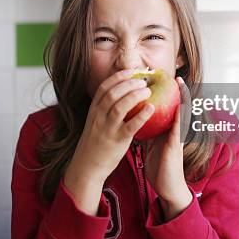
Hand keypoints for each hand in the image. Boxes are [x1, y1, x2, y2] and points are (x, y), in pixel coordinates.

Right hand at [64, 69, 154, 214]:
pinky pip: (130, 125)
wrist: (87, 167)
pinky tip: (152, 108)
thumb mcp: (95, 122)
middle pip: (113, 93)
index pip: (104, 87)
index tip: (131, 71)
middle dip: (129, 83)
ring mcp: (106, 128)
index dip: (118, 77)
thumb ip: (105, 109)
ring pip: (120, 106)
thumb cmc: (95, 144)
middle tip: (143, 80)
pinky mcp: (116, 141)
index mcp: (94, 110)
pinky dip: (141, 115)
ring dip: (135, 95)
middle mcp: (98, 117)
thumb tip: (121, 94)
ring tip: (148, 91)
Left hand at [143, 77, 192, 220]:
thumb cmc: (159, 165)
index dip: (168, 94)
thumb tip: (136, 117)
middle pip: (179, 107)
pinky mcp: (176, 145)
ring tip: (181, 84)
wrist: (167, 186)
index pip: (169, 108)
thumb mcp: (151, 143)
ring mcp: (178, 137)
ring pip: (183, 114)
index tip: (165, 79)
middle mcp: (176, 131)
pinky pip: (179, 128)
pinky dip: (180, 116)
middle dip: (179, 92)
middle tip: (177, 76)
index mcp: (168, 129)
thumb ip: (147, 130)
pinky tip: (180, 106)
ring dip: (183, 98)